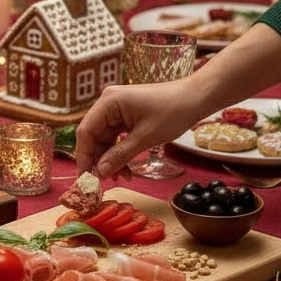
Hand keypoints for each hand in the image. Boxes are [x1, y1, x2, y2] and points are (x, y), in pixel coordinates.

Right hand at [76, 23, 280, 177]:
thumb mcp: (145, 138)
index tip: (86, 177)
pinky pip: (116, 136)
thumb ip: (119, 155)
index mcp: (108, 102)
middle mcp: (108, 102)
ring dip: (110, 158)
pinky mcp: (126, 115)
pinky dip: (120, 152)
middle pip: (93, 135)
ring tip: (122, 177)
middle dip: (99, 159)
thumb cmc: (173, 112)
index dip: (84, 156)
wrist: (196, 98)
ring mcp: (117, 108)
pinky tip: (126, 168)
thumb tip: (100, 173)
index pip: (86, 131)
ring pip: (105, 138)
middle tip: (104, 182)